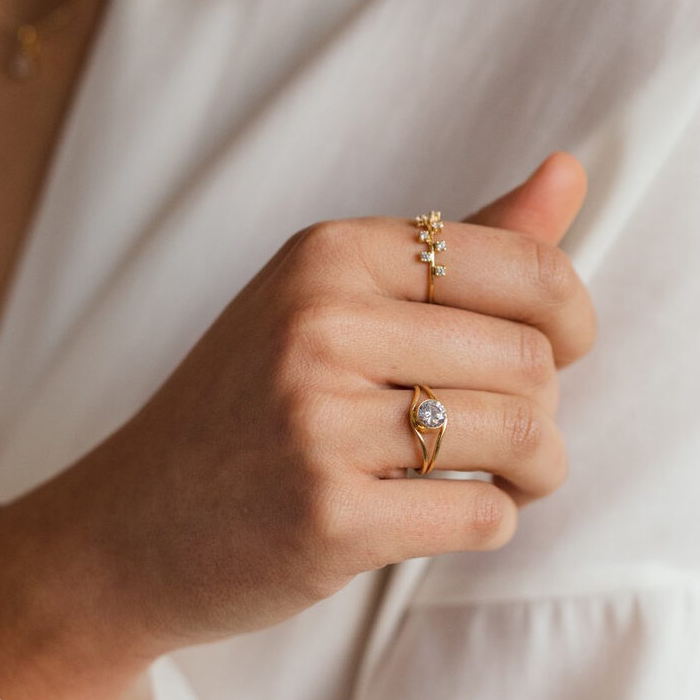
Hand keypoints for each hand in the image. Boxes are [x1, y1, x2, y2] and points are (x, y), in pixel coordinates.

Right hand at [0, 152, 595, 699]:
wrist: (127, 529)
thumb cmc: (248, 409)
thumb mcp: (332, 300)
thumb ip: (461, 244)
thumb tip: (571, 170)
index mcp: (329, 254)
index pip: (525, 264)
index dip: (571, 318)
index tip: (556, 353)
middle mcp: (321, 323)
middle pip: (533, 359)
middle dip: (544, 408)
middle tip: (504, 434)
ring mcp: (320, 423)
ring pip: (524, 436)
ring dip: (535, 473)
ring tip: (499, 480)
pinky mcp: (329, 518)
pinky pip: (484, 517)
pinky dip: (490, 523)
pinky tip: (444, 517)